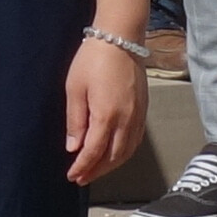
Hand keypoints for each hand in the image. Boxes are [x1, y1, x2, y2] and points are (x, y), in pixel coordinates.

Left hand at [61, 34, 148, 187]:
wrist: (120, 38)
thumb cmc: (93, 59)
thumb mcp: (74, 89)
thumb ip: (75, 121)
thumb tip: (74, 148)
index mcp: (106, 115)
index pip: (94, 152)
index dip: (83, 167)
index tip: (72, 176)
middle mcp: (126, 120)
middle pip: (113, 157)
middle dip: (97, 171)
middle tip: (82, 178)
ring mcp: (138, 116)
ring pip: (127, 152)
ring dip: (111, 165)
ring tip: (96, 170)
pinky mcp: (144, 110)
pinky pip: (136, 140)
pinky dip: (124, 153)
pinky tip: (114, 154)